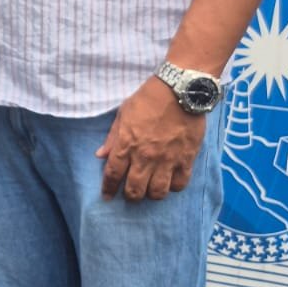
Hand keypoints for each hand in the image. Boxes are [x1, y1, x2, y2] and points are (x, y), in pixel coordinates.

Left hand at [96, 76, 204, 201]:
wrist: (179, 90)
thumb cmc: (148, 98)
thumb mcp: (123, 113)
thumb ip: (112, 137)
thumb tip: (100, 155)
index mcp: (126, 144)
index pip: (113, 175)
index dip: (108, 188)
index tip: (107, 195)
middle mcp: (144, 157)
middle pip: (135, 190)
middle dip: (131, 196)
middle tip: (132, 193)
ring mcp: (166, 160)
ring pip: (157, 192)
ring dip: (152, 194)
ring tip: (151, 189)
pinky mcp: (186, 159)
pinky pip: (180, 184)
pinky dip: (174, 187)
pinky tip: (171, 181)